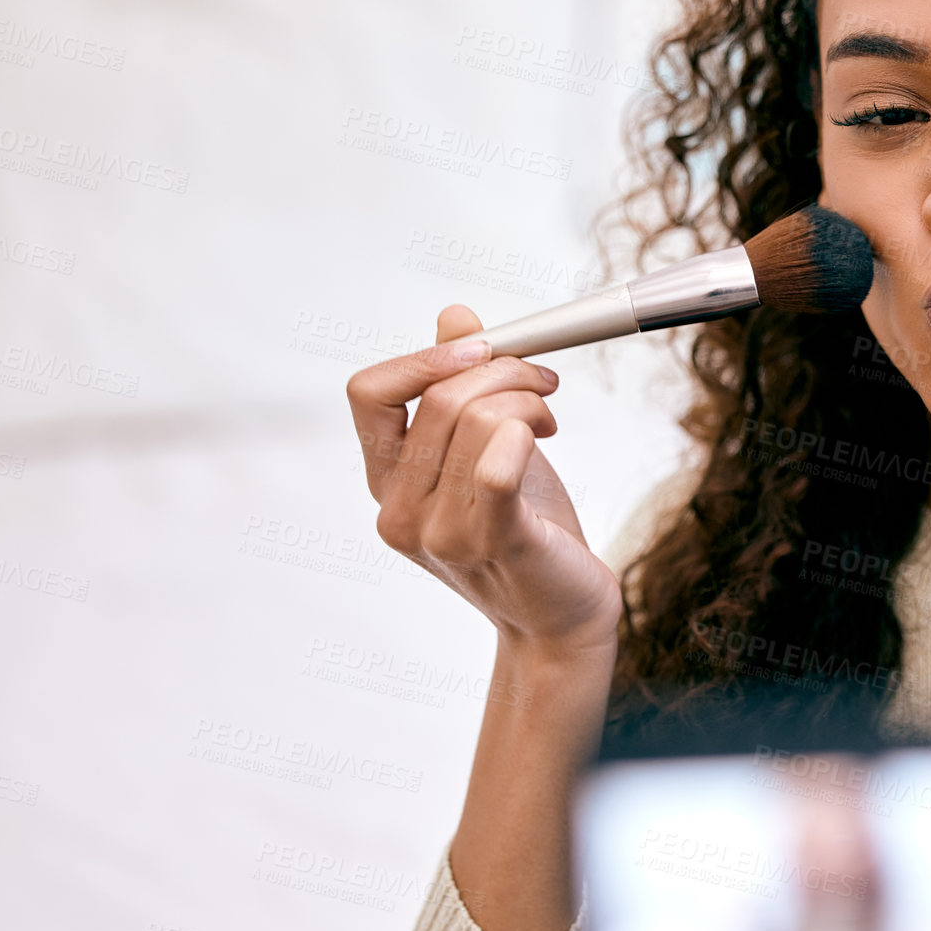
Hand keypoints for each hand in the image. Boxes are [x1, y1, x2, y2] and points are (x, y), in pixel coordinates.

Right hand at [346, 305, 622, 662]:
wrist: (561, 615)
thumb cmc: (527, 528)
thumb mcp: (487, 450)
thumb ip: (461, 387)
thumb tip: (453, 315)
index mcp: (386, 482)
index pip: (369, 392)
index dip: (428, 357)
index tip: (485, 349)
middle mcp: (398, 510)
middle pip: (440, 397)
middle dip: (505, 370)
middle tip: (543, 385)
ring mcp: (440, 533)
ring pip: (478, 419)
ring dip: (528, 400)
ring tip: (548, 421)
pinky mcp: (493, 543)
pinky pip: (497, 466)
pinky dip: (524, 433)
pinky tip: (545, 437)